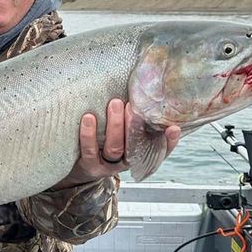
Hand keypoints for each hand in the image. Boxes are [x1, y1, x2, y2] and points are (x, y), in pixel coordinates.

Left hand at [53, 99, 180, 188]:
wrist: (77, 164)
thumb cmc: (103, 137)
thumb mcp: (121, 130)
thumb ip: (133, 116)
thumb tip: (141, 85)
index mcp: (140, 152)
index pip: (161, 149)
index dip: (170, 142)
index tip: (173, 128)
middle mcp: (127, 160)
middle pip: (136, 145)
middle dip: (135, 125)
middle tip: (132, 105)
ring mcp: (109, 165)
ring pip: (115, 148)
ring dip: (115, 126)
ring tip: (113, 103)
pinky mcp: (90, 166)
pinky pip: (90, 151)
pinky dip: (89, 135)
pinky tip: (88, 118)